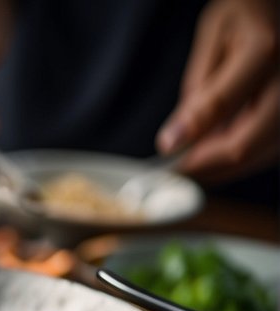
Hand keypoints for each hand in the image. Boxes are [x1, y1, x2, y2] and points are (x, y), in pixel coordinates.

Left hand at [158, 0, 278, 182]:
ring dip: (223, 166)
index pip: (221, 108)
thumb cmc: (248, 13)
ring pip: (262, 155)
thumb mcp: (214, 37)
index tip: (165, 151)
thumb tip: (176, 139)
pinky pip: (271, 147)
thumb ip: (200, 89)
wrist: (279, 7)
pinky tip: (217, 151)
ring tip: (193, 160)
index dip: (189, 137)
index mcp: (264, 50)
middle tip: (175, 170)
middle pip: (246, 146)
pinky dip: (242, 156)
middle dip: (205, 166)